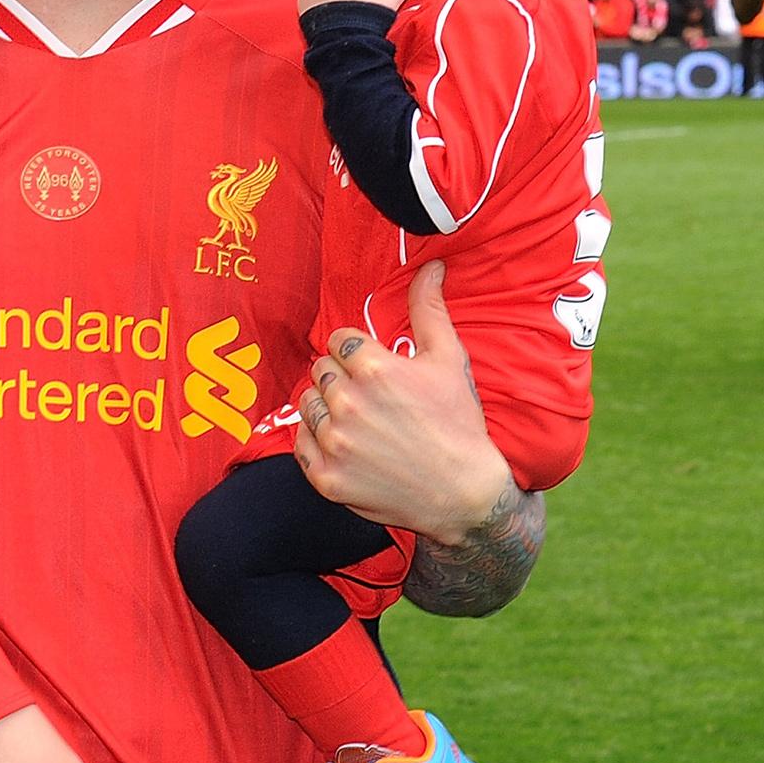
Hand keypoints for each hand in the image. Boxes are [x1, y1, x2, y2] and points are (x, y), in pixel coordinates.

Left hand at [294, 260, 512, 544]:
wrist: (464, 495)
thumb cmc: (458, 424)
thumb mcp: (449, 360)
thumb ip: (430, 310)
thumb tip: (430, 266)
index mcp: (374, 369)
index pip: (338, 341)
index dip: (356, 353)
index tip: (374, 369)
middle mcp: (349, 403)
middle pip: (320, 370)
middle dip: (340, 377)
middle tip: (370, 397)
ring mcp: (335, 443)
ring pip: (306, 403)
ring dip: (325, 407)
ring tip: (357, 420)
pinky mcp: (326, 477)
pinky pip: (299, 443)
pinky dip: (314, 441)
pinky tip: (344, 444)